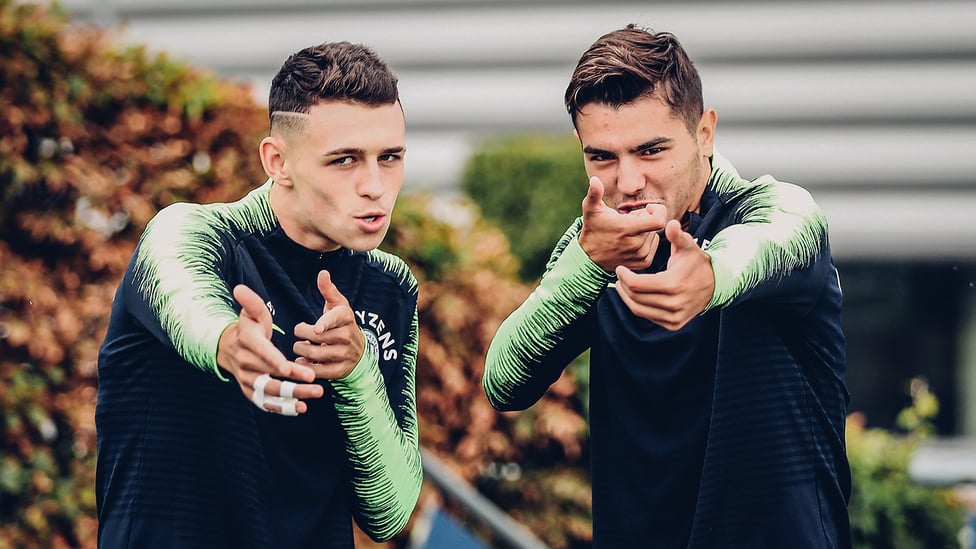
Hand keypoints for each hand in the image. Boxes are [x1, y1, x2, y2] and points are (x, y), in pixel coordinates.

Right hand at [217, 284, 322, 414]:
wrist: (229, 348)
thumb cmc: (249, 328)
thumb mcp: (251, 313)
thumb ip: (252, 302)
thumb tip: (240, 288)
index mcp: (248, 342)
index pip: (262, 352)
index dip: (274, 361)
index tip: (288, 369)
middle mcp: (246, 363)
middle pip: (270, 375)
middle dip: (293, 382)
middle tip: (316, 384)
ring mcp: (247, 379)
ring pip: (269, 392)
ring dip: (291, 397)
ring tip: (313, 396)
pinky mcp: (250, 391)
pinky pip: (266, 402)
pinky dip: (282, 407)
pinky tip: (301, 408)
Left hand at [293, 270, 364, 379]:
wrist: (359, 352)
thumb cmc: (342, 324)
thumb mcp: (338, 305)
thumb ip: (328, 290)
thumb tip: (323, 273)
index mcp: (346, 317)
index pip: (336, 318)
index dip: (325, 323)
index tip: (316, 329)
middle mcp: (347, 336)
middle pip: (317, 337)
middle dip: (301, 335)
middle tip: (300, 333)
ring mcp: (345, 354)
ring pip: (314, 353)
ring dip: (300, 350)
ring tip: (300, 346)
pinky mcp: (340, 370)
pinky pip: (318, 370)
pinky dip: (306, 365)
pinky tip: (303, 360)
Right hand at [577, 176, 666, 271]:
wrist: (590, 258)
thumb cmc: (593, 228)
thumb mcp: (591, 210)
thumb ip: (594, 193)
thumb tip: (594, 179)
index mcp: (626, 229)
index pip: (658, 221)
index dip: (657, 211)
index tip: (647, 208)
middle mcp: (635, 244)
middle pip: (654, 225)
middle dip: (645, 219)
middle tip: (629, 220)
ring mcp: (640, 255)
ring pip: (654, 235)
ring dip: (645, 231)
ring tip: (628, 232)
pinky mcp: (644, 263)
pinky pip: (654, 246)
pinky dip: (646, 242)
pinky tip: (631, 241)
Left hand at [613, 219, 714, 330]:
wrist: (715, 284)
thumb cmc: (695, 262)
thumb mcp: (688, 246)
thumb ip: (677, 235)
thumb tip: (671, 223)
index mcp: (673, 284)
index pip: (636, 284)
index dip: (624, 276)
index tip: (620, 269)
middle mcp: (673, 304)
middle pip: (635, 297)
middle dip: (623, 286)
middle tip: (620, 276)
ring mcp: (674, 317)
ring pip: (639, 310)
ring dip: (626, 297)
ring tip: (623, 285)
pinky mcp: (674, 324)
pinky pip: (648, 317)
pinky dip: (638, 306)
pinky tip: (636, 295)